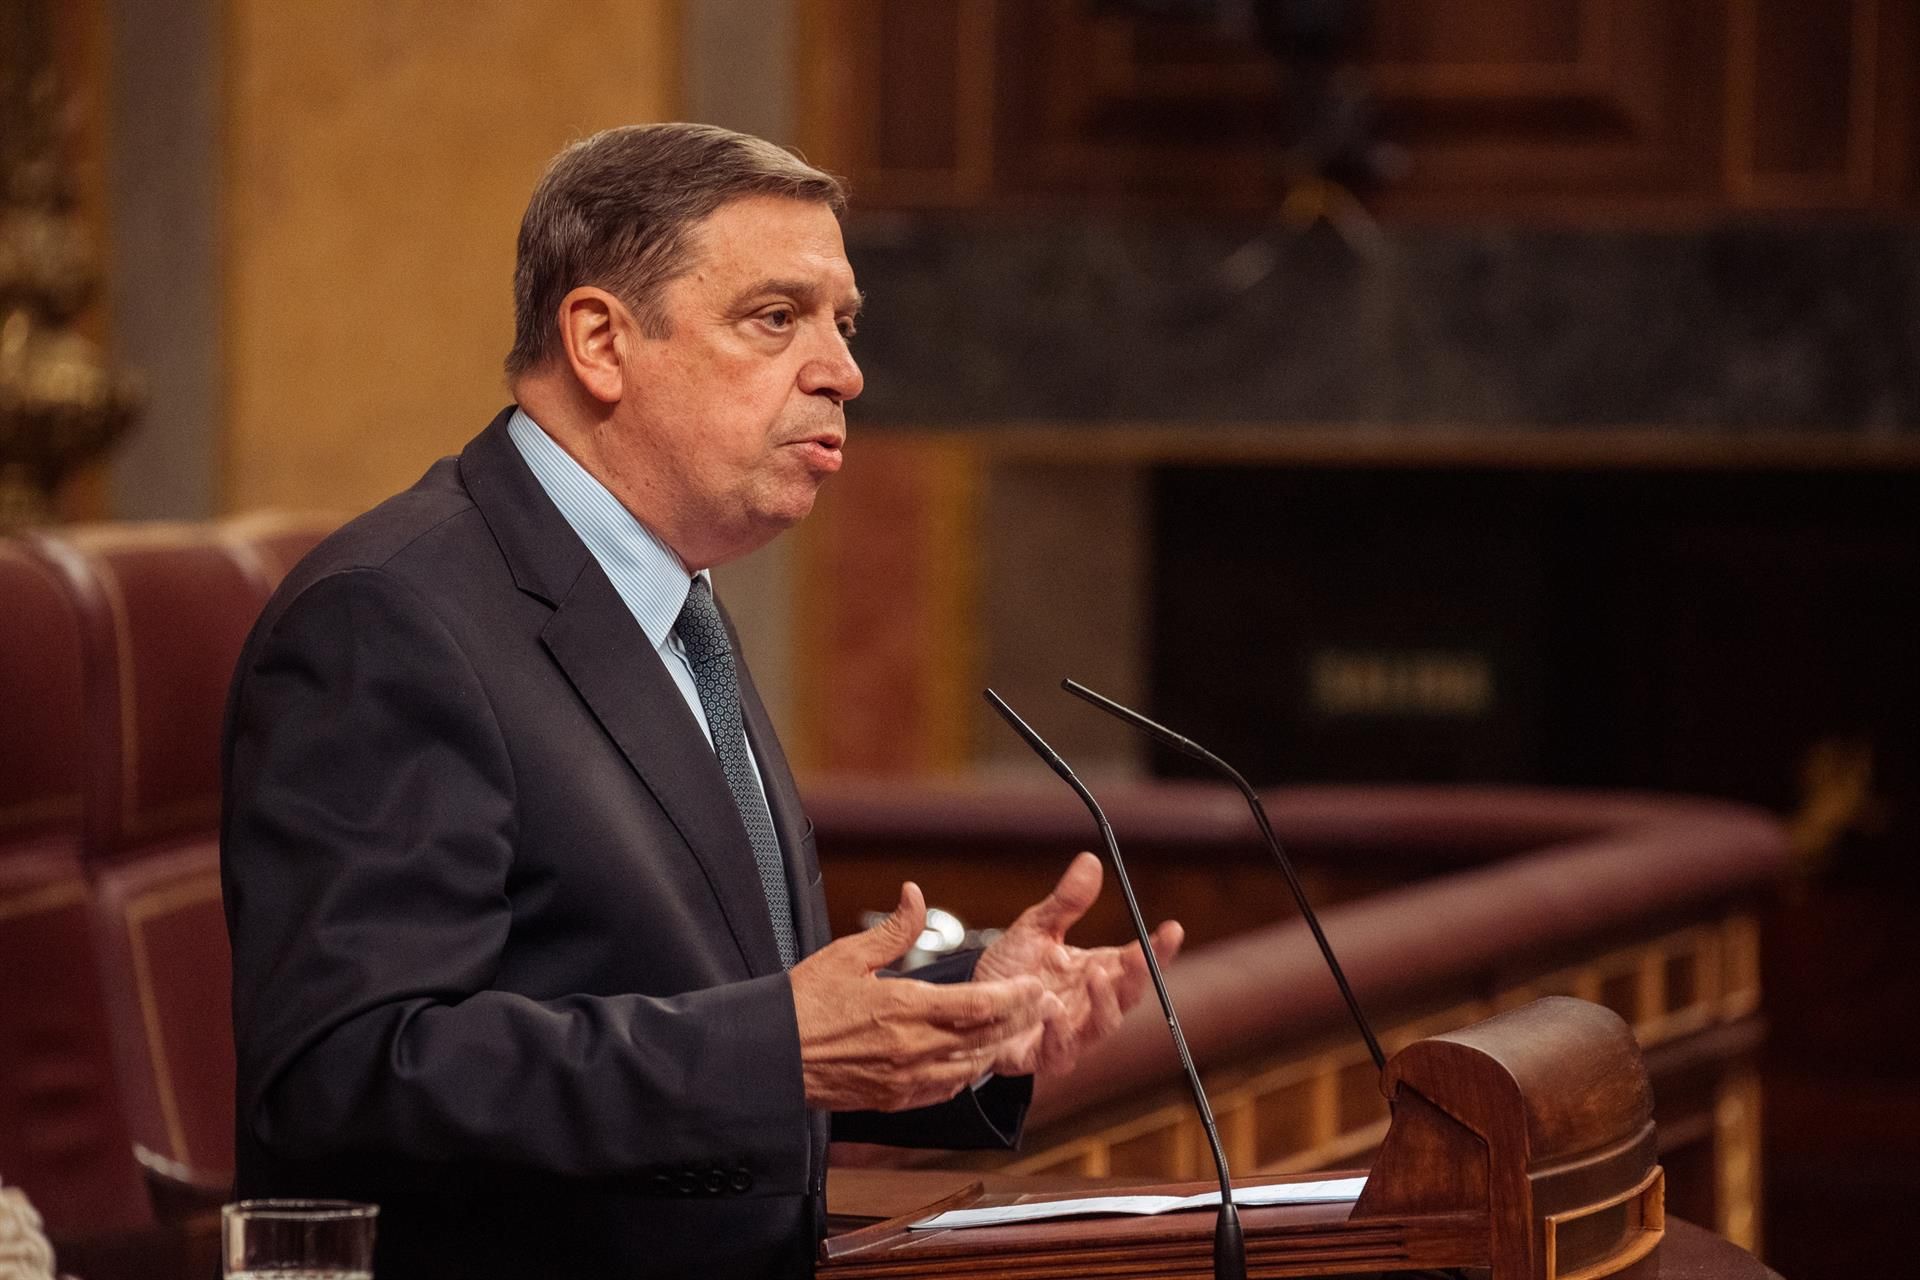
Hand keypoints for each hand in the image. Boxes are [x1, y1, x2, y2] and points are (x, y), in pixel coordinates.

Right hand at [791, 881, 1060, 1111]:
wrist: (770, 1057)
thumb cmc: (800, 1006)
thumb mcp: (847, 954)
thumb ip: (893, 929)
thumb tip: (915, 896)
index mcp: (905, 1009)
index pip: (979, 1006)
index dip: (1015, 997)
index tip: (1034, 985)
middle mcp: (912, 1048)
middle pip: (985, 1038)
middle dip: (1020, 1021)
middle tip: (1044, 1006)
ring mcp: (905, 1079)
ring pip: (971, 1067)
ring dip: (999, 1048)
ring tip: (1019, 1030)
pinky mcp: (894, 1099)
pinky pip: (945, 1089)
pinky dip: (967, 1074)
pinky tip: (974, 1061)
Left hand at [974, 852, 1182, 1078]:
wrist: (972, 1009)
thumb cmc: (1011, 971)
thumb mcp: (1036, 929)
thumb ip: (1066, 903)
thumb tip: (1090, 860)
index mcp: (1097, 972)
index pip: (1137, 961)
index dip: (1158, 948)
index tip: (1172, 928)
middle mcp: (1090, 1005)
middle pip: (1127, 995)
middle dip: (1138, 976)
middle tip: (1138, 957)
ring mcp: (1071, 1033)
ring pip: (1102, 1026)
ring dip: (1103, 1004)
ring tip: (1096, 976)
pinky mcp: (1042, 1056)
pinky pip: (1057, 1050)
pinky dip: (1058, 1031)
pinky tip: (1051, 1009)